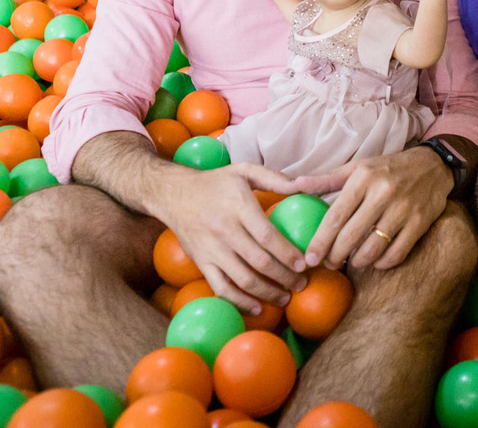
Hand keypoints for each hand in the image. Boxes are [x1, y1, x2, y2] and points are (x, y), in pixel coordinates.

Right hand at [155, 162, 306, 315]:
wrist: (173, 194)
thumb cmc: (215, 183)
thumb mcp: (243, 170)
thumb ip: (274, 178)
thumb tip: (302, 186)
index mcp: (238, 206)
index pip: (267, 235)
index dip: (287, 253)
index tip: (303, 264)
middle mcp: (224, 230)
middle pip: (259, 262)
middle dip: (285, 277)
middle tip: (301, 284)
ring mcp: (211, 250)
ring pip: (243, 279)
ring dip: (268, 293)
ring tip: (285, 297)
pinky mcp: (201, 263)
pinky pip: (221, 289)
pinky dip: (240, 303)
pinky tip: (257, 307)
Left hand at [293, 145, 451, 270]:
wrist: (432, 166)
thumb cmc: (387, 168)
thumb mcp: (357, 167)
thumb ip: (327, 179)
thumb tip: (295, 185)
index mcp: (363, 178)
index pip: (335, 216)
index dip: (320, 241)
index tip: (310, 258)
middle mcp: (383, 193)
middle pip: (351, 236)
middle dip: (335, 256)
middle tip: (328, 263)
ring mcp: (403, 209)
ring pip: (373, 249)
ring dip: (357, 262)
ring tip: (351, 261)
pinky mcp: (420, 222)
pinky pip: (396, 254)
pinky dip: (381, 263)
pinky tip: (374, 260)